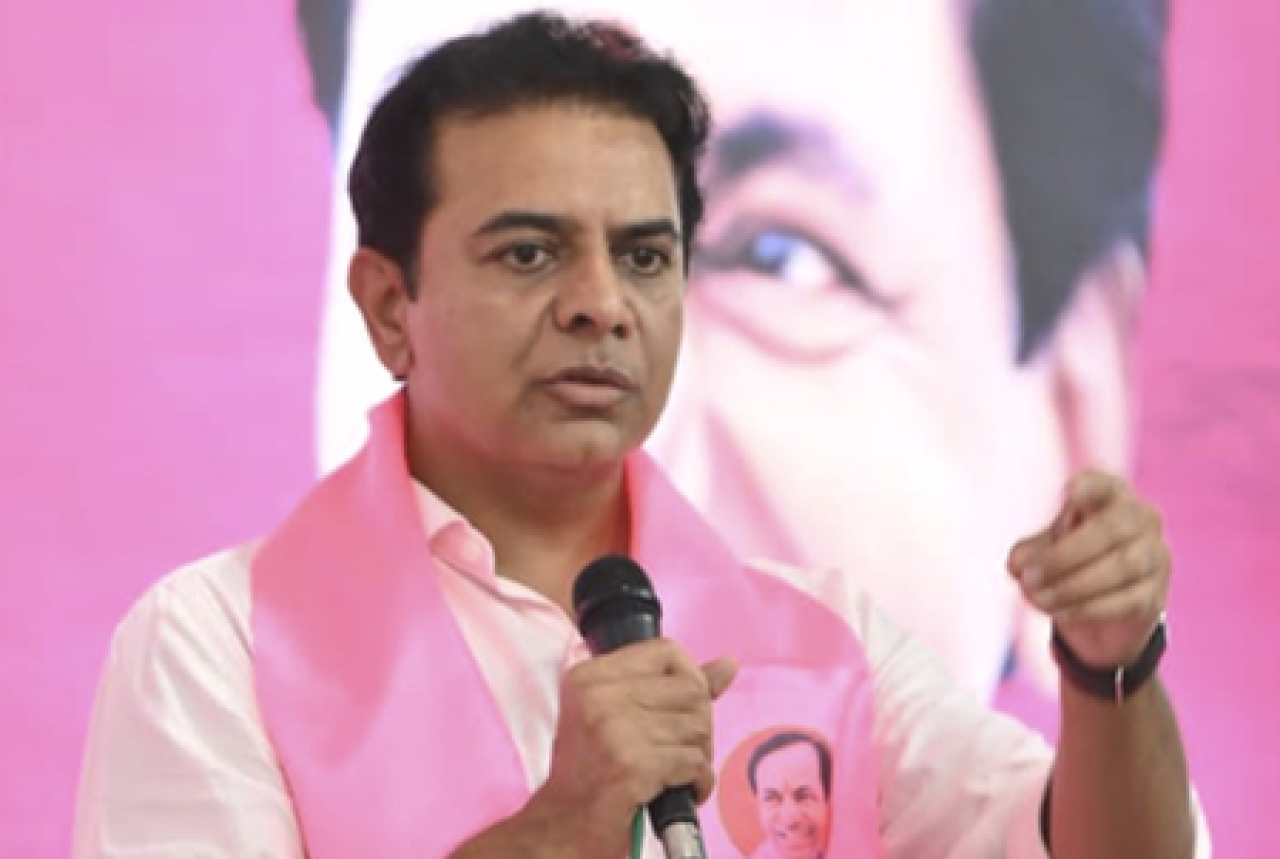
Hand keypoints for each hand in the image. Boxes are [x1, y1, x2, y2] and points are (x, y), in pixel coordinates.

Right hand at [523, 639, 736, 856]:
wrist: (559, 827)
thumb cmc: (586, 773)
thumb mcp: (615, 717)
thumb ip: (669, 687)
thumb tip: (728, 665)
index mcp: (591, 676)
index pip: (665, 651)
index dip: (689, 678)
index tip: (683, 708)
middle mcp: (600, 696)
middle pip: (690, 691)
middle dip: (700, 724)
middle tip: (682, 749)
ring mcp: (616, 731)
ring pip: (698, 728)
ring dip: (700, 756)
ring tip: (679, 772)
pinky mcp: (633, 767)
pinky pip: (695, 763)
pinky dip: (699, 782)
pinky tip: (683, 791)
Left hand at [1009, 470, 1169, 668]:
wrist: (1105, 607)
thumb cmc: (1073, 559)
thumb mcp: (1046, 550)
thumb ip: (1029, 553)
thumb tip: (1017, 565)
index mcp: (1111, 496)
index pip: (1103, 484)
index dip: (1090, 486)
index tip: (1070, 492)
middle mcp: (1141, 520)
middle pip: (1109, 530)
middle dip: (1063, 556)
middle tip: (1028, 578)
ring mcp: (1155, 556)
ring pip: (1121, 567)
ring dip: (1072, 586)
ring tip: (1038, 599)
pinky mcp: (1155, 594)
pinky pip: (1126, 600)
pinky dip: (1089, 608)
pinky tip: (1061, 613)